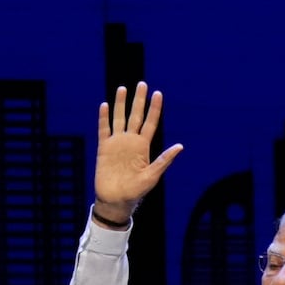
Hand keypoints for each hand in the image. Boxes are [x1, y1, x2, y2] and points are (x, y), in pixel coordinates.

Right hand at [94, 82, 182, 223]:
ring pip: (119, 118)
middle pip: (135, 116)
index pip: (150, 123)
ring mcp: (117, 144)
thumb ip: (164, 160)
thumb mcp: (152, 176)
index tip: (158, 94)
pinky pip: (104, 129)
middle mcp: (131, 141)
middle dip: (139, 100)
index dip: (154, 109)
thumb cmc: (136, 192)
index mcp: (143, 147)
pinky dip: (103, 118)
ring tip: (122, 89)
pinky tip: (105, 105)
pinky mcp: (104, 148)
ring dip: (120, 104)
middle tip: (142, 84)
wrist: (116, 200)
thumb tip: (180, 146)